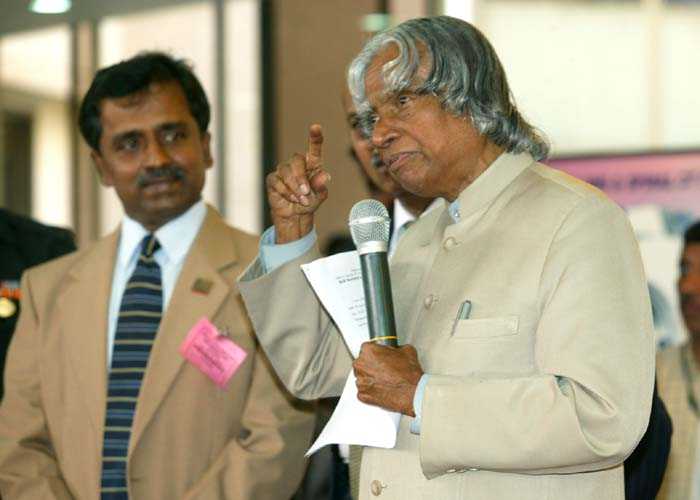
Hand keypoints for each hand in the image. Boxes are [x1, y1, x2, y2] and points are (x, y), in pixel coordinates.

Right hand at [266, 124, 330, 242]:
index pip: (314, 148)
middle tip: (306, 193)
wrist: (295, 215)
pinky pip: (278, 182)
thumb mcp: (319, 196)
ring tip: (301, 200)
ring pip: (286, 172)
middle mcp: (297, 164)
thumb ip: (321, 186)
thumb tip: (325, 176)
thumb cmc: (309, 201)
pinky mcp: (273, 179)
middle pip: (297, 160)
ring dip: (295, 188)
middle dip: (301, 177)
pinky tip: (292, 199)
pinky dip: (286, 192)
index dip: (315, 137)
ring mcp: (283, 170)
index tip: (316, 127)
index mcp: (312, 164)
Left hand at [353, 343, 423, 415]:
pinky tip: (382, 389)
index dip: (375, 353)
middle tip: (383, 369)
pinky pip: (364, 391)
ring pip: (362, 377)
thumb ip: (395, 347)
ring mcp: (360, 381)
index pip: (366, 349)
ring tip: (384, 380)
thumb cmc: (408, 373)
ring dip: (370, 378)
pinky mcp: (362, 395)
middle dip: (370, 365)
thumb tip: (395, 349)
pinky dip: (371, 390)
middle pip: (362, 363)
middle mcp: (360, 365)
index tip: (380, 357)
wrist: (413, 392)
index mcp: (368, 351)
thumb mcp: (406, 350)